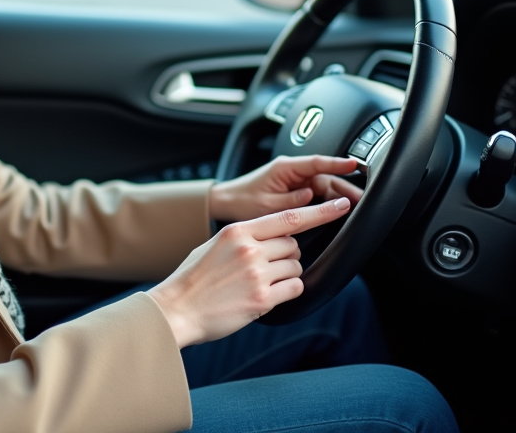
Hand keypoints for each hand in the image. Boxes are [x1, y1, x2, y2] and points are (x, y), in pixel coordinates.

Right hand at [147, 198, 352, 347]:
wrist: (176, 309)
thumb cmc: (192, 279)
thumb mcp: (213, 245)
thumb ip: (242, 237)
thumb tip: (269, 235)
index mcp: (238, 231)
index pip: (288, 217)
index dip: (319, 211)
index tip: (339, 205)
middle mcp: (249, 249)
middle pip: (294, 244)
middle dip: (287, 255)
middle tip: (265, 267)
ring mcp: (257, 274)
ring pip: (296, 267)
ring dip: (286, 275)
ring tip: (261, 283)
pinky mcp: (262, 299)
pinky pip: (294, 288)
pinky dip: (287, 292)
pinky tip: (267, 296)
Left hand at [209, 155, 362, 223]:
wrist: (227, 203)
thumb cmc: (243, 201)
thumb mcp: (268, 205)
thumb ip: (292, 201)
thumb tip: (314, 196)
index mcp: (285, 168)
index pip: (317, 163)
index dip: (337, 164)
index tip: (354, 165)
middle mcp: (292, 171)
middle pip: (325, 176)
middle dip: (344, 186)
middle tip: (360, 199)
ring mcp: (295, 180)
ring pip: (323, 186)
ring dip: (337, 195)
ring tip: (353, 206)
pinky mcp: (295, 190)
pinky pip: (316, 193)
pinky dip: (326, 200)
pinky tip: (335, 209)